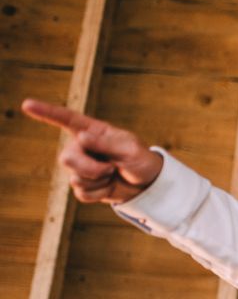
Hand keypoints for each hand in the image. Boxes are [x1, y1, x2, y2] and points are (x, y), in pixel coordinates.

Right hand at [21, 99, 162, 203]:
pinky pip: (82, 194)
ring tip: (113, 174)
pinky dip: (99, 193)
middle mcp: (82, 147)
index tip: (28, 105)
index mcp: (93, 131)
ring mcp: (82, 166)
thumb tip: (81, 138)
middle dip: (90, 168)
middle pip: (67, 158)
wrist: (148, 184)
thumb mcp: (130, 149)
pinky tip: (109, 186)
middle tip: (111, 169)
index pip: (66, 119)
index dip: (46, 112)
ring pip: (75, 178)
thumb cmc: (142, 161)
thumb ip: (106, 143)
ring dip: (99, 181)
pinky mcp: (85, 185)